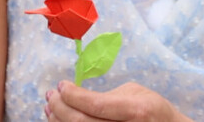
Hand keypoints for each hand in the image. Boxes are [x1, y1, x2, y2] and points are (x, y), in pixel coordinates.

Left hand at [43, 81, 187, 121]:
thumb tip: (76, 96)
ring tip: (50, 108)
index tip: (61, 85)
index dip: (73, 95)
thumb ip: (108, 96)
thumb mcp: (136, 94)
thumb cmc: (153, 110)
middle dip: (60, 107)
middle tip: (51, 95)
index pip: (95, 105)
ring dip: (58, 121)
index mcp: (135, 111)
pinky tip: (60, 121)